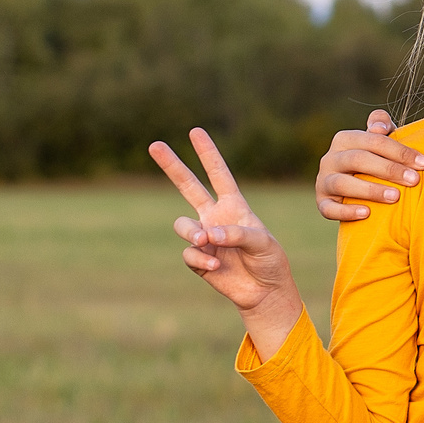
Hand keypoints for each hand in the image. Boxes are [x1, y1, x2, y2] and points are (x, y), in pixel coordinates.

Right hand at [149, 129, 302, 350]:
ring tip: (206, 242)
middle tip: (155, 145)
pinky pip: (189, 253)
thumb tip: (207, 235)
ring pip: (183, 225)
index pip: (219, 174)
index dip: (208, 154)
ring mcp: (204, 237)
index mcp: (234, 206)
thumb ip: (237, 234)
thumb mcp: (262, 243)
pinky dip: (201, 259)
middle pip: (188, 186)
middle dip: (172, 166)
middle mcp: (215, 217)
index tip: (195, 132)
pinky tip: (216, 266)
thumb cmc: (269, 261)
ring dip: (192, 233)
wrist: (264, 291)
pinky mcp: (197, 259)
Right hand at [316, 110, 423, 222]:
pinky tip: (367, 213)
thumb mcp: (380, 140)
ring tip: (395, 197)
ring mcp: (323, 181)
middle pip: (358, 160)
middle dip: (389, 169)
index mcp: (345, 139)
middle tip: (414, 180)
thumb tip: (380, 127)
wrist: (354, 186)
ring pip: (343, 183)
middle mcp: (330, 158)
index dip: (400, 151)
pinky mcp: (322, 202)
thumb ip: (382, 126)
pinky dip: (346, 211)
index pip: (373, 141)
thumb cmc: (374, 159)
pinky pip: (328, 208)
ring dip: (370, 190)